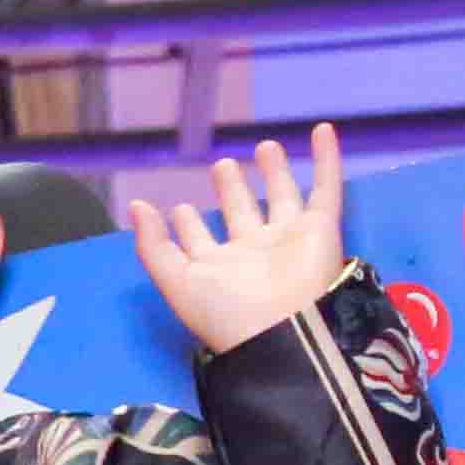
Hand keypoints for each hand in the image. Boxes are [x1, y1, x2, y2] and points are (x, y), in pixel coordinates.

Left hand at [131, 126, 348, 355]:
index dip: (188, 224)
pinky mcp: (321, 229)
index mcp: (218, 266)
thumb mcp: (177, 281)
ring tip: (265, 147)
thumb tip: (136, 206)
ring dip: (274, 172)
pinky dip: (328, 159)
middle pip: (242, 213)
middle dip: (232, 190)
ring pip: (282, 197)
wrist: (283, 332)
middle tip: (222, 166)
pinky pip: (326, 188)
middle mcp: (252, 252)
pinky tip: (324, 132)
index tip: (178, 209)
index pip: (200, 239)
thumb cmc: (226, 312)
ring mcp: (288, 239)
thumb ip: (154, 245)